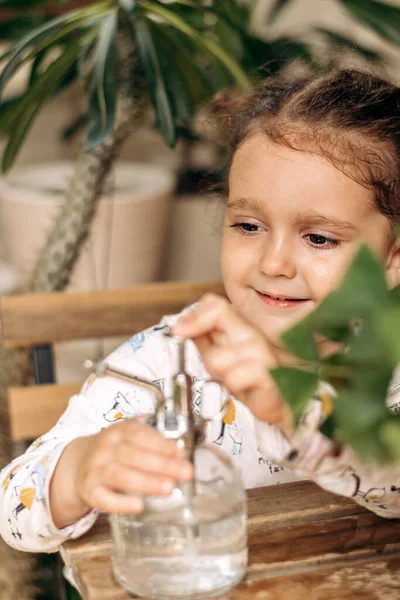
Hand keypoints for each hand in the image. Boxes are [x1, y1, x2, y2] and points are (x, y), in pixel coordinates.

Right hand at [50, 416, 192, 527]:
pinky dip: (120, 504)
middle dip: (162, 464)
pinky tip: (139, 506)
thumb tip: (185, 443)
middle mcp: (105, 448)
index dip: (161, 444)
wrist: (76, 464)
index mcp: (119, 431)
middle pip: (134, 455)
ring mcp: (95, 470)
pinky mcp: (89, 492)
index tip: (182, 453)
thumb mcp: (128, 436)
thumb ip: (152, 437)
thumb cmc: (113, 451)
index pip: (140, 434)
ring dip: (146, 481)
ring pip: (120, 475)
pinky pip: (103, 499)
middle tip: (185, 473)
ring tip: (169, 488)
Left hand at [173, 294, 291, 427]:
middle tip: (186, 341)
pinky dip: (235, 387)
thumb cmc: (250, 384)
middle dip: (196, 327)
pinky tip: (246, 390)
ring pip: (218, 357)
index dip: (194, 314)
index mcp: (239, 327)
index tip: (178, 330)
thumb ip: (203, 341)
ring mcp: (262, 353)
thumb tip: (181, 326)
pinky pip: (236, 377)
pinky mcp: (269, 375)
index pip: (214, 304)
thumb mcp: (220, 359)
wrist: (282, 406)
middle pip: (218, 311)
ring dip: (219, 375)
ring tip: (233, 382)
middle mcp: (250, 334)